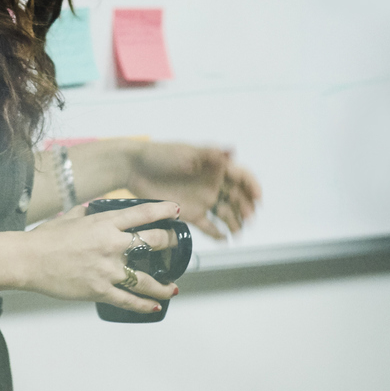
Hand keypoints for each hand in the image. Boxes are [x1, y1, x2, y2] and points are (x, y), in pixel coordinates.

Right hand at [20, 199, 180, 314]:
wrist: (28, 260)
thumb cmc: (44, 239)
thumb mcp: (68, 218)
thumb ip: (83, 213)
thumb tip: (88, 209)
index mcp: (105, 223)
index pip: (143, 214)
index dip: (164, 211)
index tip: (176, 211)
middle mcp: (112, 245)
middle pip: (153, 242)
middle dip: (169, 244)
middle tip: (175, 246)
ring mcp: (108, 270)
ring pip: (146, 279)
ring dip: (164, 284)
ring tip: (173, 287)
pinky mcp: (100, 290)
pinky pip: (128, 300)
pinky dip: (144, 305)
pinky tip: (155, 305)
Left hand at [125, 142, 261, 239]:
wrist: (132, 169)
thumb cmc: (159, 155)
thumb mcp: (186, 153)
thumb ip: (210, 154)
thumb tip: (233, 150)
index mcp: (215, 166)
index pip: (241, 176)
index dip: (252, 186)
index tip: (258, 198)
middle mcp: (212, 183)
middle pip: (237, 197)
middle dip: (245, 207)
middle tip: (248, 218)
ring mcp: (202, 199)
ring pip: (225, 213)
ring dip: (235, 222)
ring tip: (238, 232)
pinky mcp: (189, 213)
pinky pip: (208, 226)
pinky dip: (217, 233)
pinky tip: (225, 240)